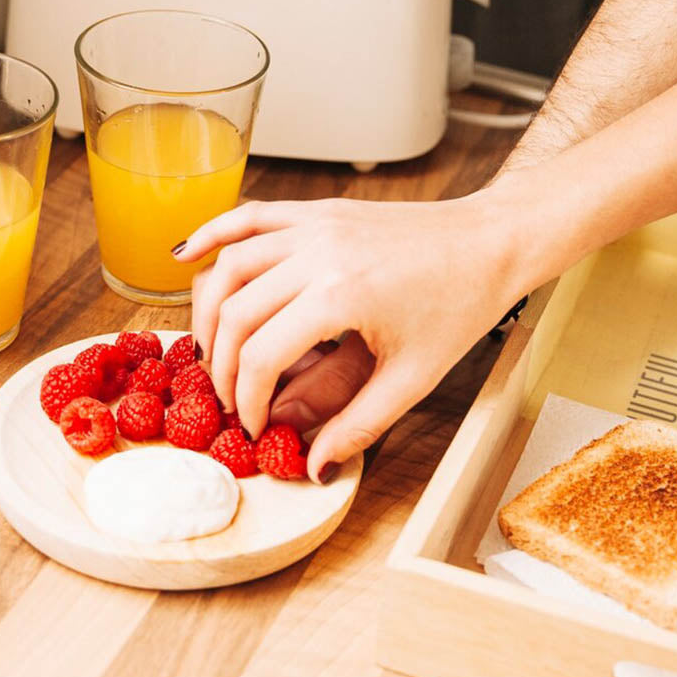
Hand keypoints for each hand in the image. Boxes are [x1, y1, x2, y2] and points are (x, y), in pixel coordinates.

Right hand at [174, 190, 526, 482]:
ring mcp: (315, 224)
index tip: (254, 424)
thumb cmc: (460, 305)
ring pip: (229, 264)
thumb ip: (358, 425)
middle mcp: (318, 252)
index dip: (248, 399)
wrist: (490, 243)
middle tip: (231, 398)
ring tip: (211, 349)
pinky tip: (185, 255)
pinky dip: (213, 234)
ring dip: (207, 309)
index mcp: (342, 295)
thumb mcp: (413, 378)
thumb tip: (315, 465)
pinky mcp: (318, 211)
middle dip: (223, 365)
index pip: (263, 355)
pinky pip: (251, 216)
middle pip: (235, 312)